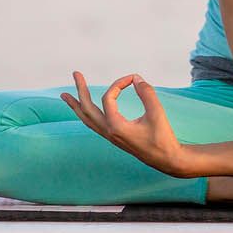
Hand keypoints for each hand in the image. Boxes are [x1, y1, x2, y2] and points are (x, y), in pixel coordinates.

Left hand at [61, 71, 186, 175]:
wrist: (167, 159)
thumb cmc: (163, 137)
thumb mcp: (157, 113)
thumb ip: (146, 93)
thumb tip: (136, 78)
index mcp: (116, 127)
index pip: (108, 98)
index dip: (118, 84)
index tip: (133, 78)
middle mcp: (109, 132)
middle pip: (87, 109)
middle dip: (80, 90)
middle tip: (75, 73)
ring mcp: (110, 136)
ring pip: (87, 119)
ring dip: (76, 106)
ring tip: (65, 96)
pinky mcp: (114, 138)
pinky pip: (94, 124)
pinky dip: (86, 114)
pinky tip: (85, 110)